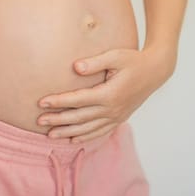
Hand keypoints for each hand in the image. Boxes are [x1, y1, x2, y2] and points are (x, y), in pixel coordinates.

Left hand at [36, 46, 176, 142]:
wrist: (155, 71)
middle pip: (79, 117)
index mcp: (109, 94)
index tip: (41, 102)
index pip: (78, 100)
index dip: (59, 101)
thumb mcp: (116, 56)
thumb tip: (75, 67)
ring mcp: (116, 116)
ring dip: (68, 132)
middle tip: (39, 121)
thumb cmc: (133, 60)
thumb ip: (95, 62)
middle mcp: (112, 109)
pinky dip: (85, 137)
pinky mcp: (119, 118)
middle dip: (58, 120)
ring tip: (50, 135)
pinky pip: (100, 131)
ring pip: (88, 128)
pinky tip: (72, 139)